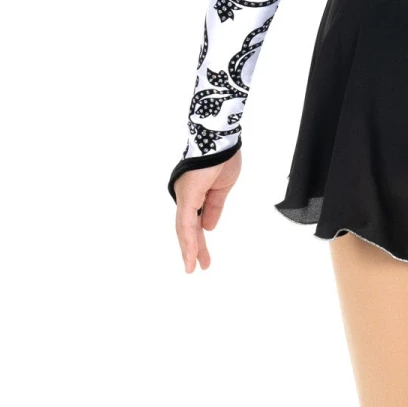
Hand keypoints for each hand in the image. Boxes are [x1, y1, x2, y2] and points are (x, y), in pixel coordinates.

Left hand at [174, 149, 243, 272]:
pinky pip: (186, 221)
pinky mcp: (187, 194)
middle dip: (194, 248)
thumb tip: (208, 228)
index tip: (203, 257)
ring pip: (184, 227)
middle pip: (188, 227)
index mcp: (194, 193)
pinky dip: (188, 239)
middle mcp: (185, 195)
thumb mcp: (223, 188)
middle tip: (199, 267)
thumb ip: (214, 207)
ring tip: (192, 267)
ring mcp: (184, 194)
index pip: (194, 222)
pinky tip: (191, 253)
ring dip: (190, 248)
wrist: (221, 138)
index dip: (198, 239)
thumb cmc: (223, 156)